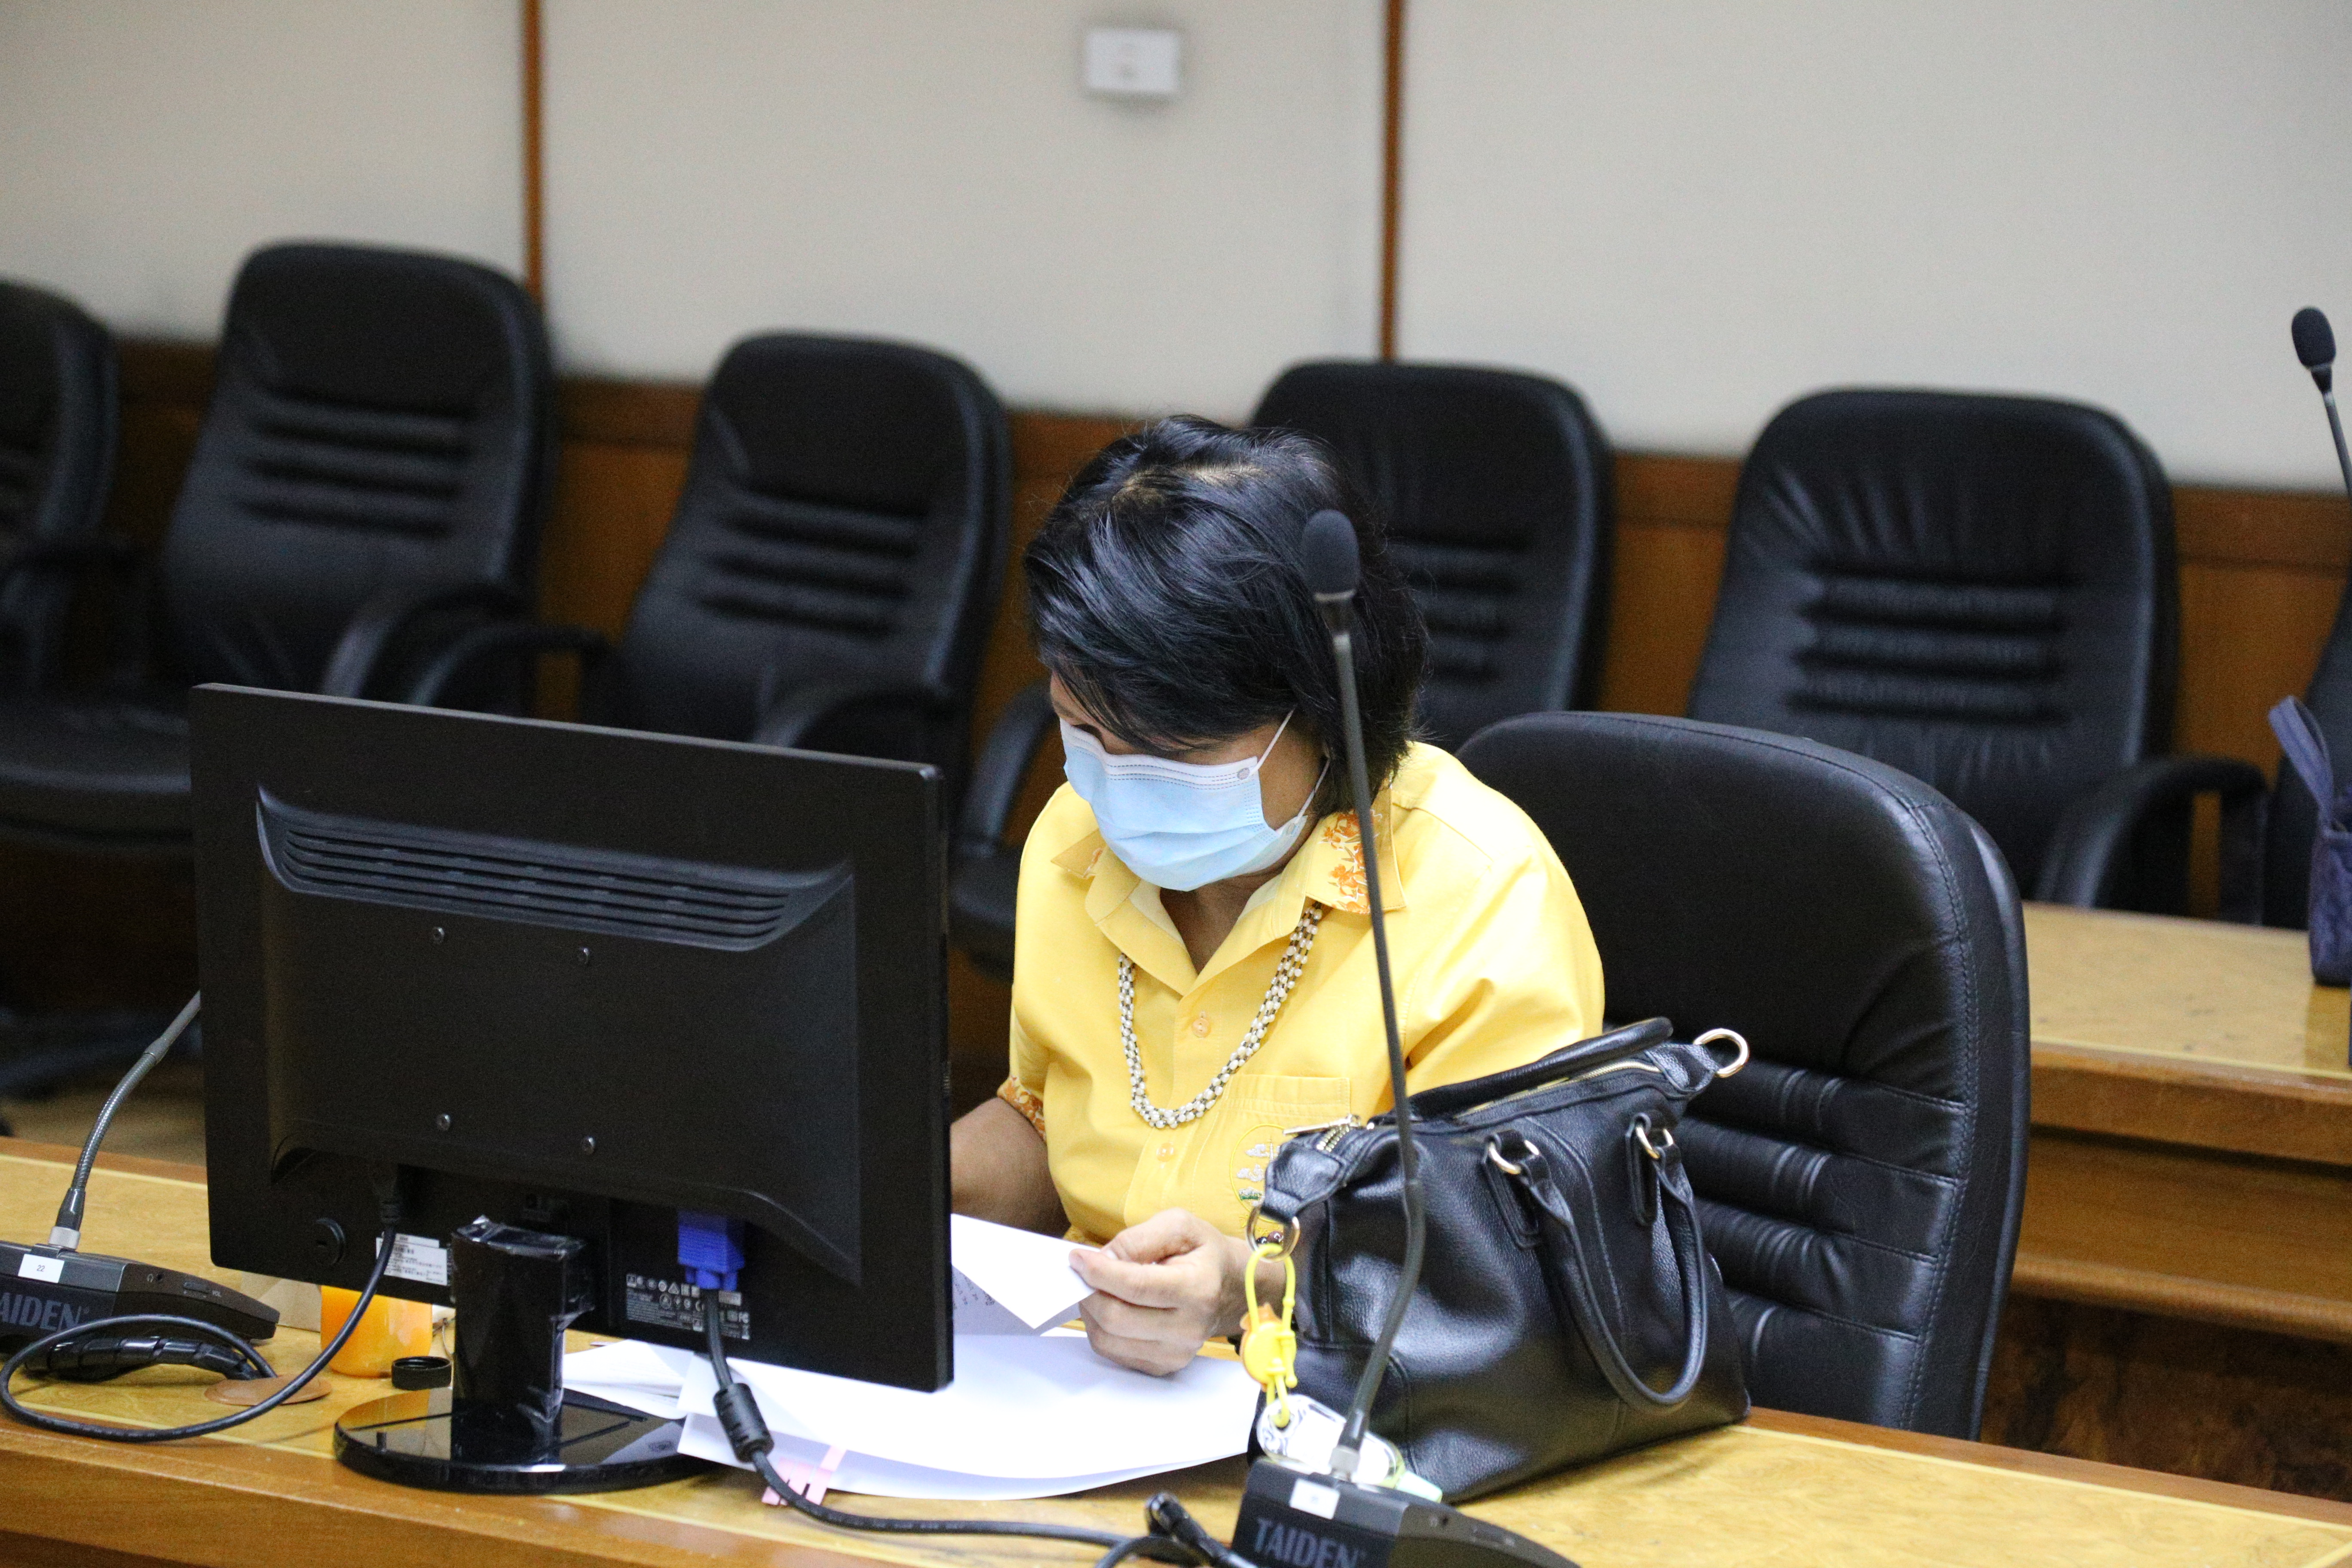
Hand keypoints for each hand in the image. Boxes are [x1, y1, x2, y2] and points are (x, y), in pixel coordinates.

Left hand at [1070, 1209, 1252, 1375]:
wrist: (1232, 1288)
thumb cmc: (1204, 1253)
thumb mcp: (1179, 1225)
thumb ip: (1139, 1238)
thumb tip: (1102, 1259)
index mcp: (1197, 1289)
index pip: (1135, 1287)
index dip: (1099, 1272)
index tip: (1077, 1258)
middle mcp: (1188, 1328)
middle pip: (1116, 1319)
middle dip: (1089, 1292)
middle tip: (1083, 1273)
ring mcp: (1176, 1353)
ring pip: (1108, 1340)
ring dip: (1091, 1311)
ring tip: (1098, 1288)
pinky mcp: (1164, 1365)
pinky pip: (1114, 1353)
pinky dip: (1102, 1329)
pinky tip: (1112, 1306)